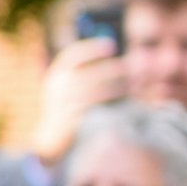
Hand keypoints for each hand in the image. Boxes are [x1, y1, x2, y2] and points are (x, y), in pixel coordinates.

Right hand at [30, 38, 126, 162]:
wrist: (53, 139)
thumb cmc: (70, 107)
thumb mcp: (71, 86)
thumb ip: (90, 70)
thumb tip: (116, 51)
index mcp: (56, 75)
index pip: (72, 55)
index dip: (92, 48)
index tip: (112, 46)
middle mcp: (58, 87)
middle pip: (92, 73)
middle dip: (115, 70)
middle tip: (132, 69)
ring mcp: (65, 105)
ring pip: (98, 91)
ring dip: (119, 87)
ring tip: (133, 86)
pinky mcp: (75, 120)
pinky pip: (100, 109)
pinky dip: (116, 104)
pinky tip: (127, 102)